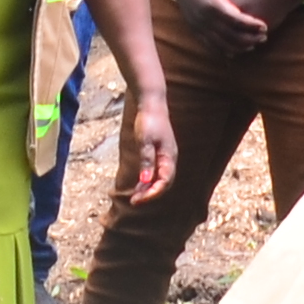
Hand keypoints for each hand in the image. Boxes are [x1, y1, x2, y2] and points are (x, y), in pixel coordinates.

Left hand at [116, 84, 174, 200]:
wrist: (151, 102)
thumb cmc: (148, 120)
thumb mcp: (145, 140)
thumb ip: (146, 160)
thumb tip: (146, 180)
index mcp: (169, 156)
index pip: (164, 182)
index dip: (152, 193)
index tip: (138, 199)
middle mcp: (170, 158)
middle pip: (163, 183)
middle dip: (150, 194)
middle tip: (134, 201)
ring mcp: (165, 156)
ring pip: (160, 179)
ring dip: (148, 189)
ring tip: (134, 196)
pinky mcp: (159, 153)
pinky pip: (156, 172)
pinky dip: (148, 180)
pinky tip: (138, 184)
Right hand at [164, 0, 270, 53]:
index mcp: (213, 2)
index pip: (236, 19)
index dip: (251, 25)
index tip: (265, 27)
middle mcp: (204, 17)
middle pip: (230, 35)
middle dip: (248, 38)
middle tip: (264, 38)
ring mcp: (197, 25)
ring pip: (220, 44)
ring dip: (238, 47)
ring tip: (254, 45)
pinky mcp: (194, 29)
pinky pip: (210, 45)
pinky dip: (224, 50)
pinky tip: (236, 51)